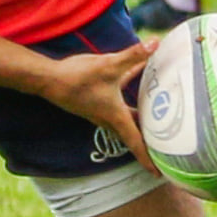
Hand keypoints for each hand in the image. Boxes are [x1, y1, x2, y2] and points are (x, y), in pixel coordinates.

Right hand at [39, 41, 159, 174]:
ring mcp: (101, 111)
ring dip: (141, 120)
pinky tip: (139, 77)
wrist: (49, 79)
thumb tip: (156, 43)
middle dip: (150, 140)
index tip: (159, 173)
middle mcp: (109, 118)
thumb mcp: (109, 65)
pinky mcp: (96, 101)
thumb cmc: (78, 78)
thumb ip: (134, 55)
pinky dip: (132, 99)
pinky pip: (119, 104)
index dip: (148, 158)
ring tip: (159, 115)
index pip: (136, 142)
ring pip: (127, 118)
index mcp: (116, 116)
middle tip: (167, 145)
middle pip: (134, 133)